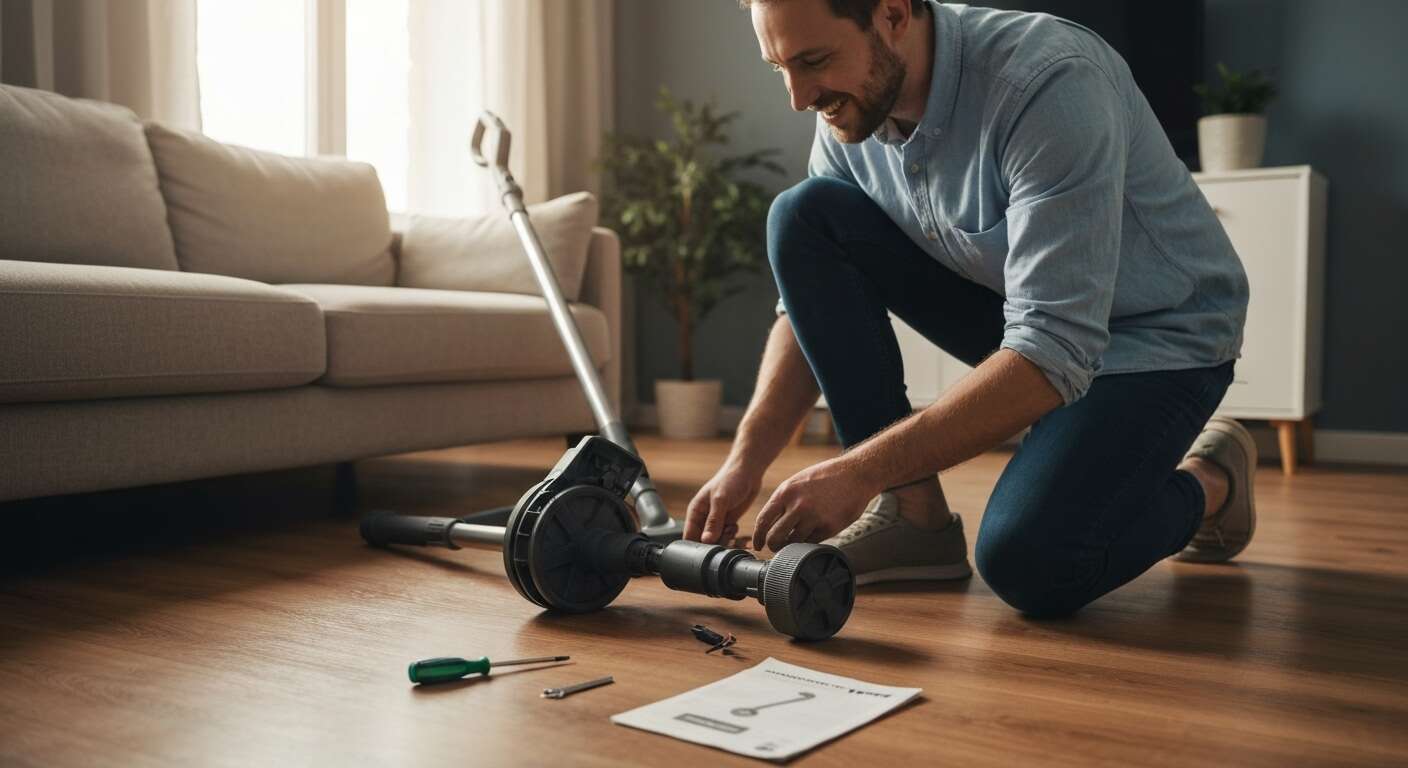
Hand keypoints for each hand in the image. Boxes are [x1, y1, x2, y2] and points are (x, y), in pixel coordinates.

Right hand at [685, 459, 763, 543]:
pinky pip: (728, 538)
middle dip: (714, 543)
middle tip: (724, 535)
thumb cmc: (730, 480)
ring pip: (716, 541)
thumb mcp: (720, 500)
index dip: (695, 546)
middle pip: (703, 542)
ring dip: (725, 540)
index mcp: (695, 511)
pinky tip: (735, 526)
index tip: (708, 548)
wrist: (748, 472)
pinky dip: (733, 537)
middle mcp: (704, 518)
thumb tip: (706, 541)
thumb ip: (713, 522)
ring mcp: (716, 521)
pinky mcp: (728, 523)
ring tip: (730, 528)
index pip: (688, 536)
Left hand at [752, 456, 875, 551]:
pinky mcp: (829, 527)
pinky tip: (813, 533)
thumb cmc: (825, 478)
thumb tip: (769, 523)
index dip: (758, 537)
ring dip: (793, 545)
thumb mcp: (797, 482)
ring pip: (793, 543)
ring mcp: (813, 517)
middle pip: (774, 537)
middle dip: (773, 546)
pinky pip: (812, 542)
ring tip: (796, 541)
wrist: (855, 474)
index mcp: (785, 492)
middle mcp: (797, 506)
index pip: (763, 521)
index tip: (758, 545)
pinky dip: (810, 541)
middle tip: (777, 548)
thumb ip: (783, 501)